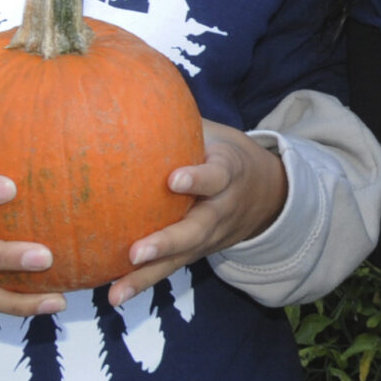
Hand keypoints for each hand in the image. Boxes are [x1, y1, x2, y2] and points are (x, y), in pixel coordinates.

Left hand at [106, 121, 288, 307]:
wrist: (267, 195)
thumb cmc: (225, 154)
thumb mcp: (215, 133)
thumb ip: (180, 120)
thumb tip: (132, 85)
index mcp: (228, 174)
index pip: (215, 176)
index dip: (198, 178)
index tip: (174, 179)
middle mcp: (220, 211)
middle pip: (196, 231)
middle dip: (167, 243)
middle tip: (136, 251)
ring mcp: (209, 238)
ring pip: (179, 260)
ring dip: (147, 277)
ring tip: (116, 294)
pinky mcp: (195, 254)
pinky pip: (169, 270)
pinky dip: (141, 283)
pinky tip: (112, 295)